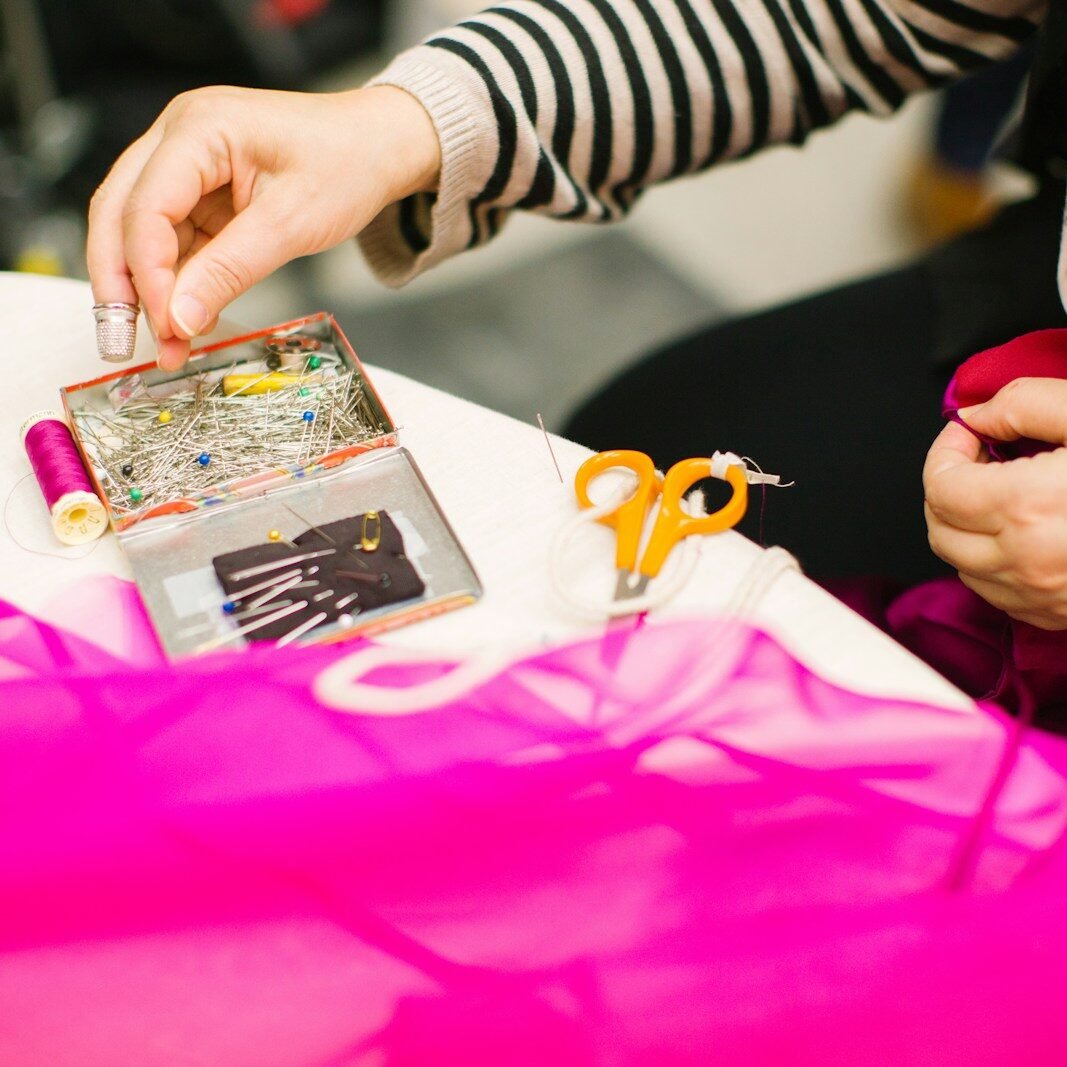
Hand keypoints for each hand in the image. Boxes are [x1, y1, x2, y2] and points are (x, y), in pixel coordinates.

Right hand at [87, 84, 440, 369]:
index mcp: (199, 128)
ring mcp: (185, 165)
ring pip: (139, 232)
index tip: (167, 325)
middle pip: (120, 214)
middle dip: (120, 283)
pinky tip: (183, 320)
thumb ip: (230, 271)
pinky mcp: (199, 193)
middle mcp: (179, 138)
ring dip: (146, 291)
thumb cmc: (346, 164)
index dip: (148, 273)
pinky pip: (172, 241)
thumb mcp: (291, 224)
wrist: (378, 147)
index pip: (146, 207)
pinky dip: (175, 283)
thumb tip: (179, 319)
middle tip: (124, 342)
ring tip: (166, 345)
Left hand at [923, 377, 1066, 629]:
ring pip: (961, 565)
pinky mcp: (1056, 617)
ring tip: (1007, 491)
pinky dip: (993, 561)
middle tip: (984, 457)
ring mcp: (1041, 597)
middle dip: (949, 487)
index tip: (969, 432)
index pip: (940, 485)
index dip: (947, 450)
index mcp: (1029, 507)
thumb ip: (1026, 404)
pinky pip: (996, 592)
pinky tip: (1026, 531)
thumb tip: (976, 415)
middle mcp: (1026, 560)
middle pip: (939, 528)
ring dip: (966, 526)